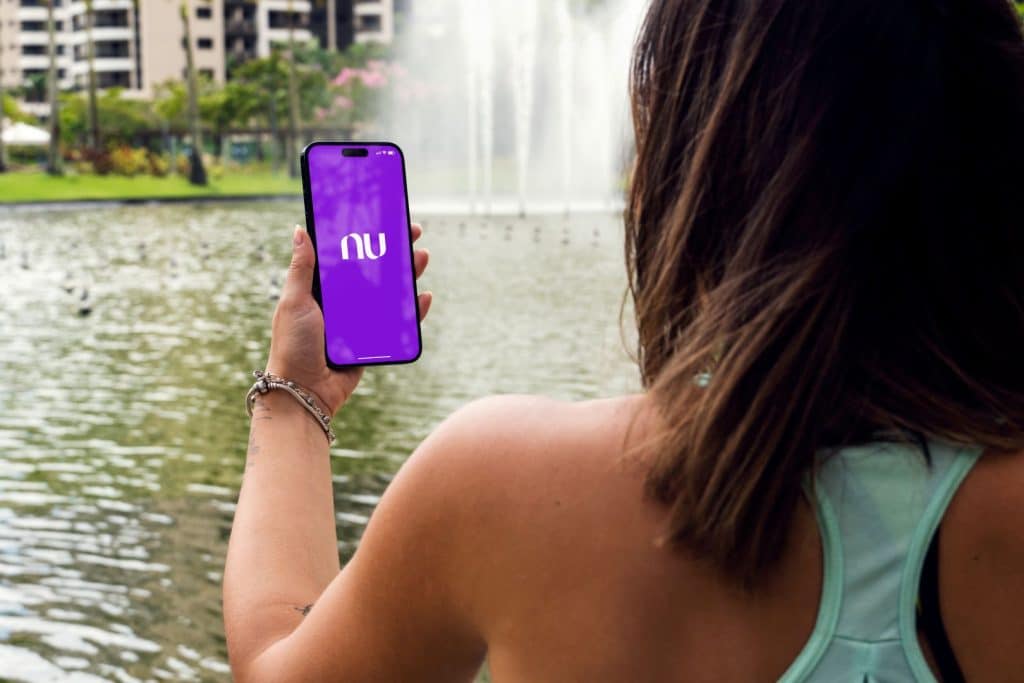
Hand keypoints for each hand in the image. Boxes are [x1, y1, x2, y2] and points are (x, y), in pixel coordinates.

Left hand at [265, 223, 432, 416]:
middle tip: (411, 234)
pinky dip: (412, 311)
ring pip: (389, 294)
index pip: (348, 256)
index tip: (383, 220)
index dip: (366, 238)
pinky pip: (397, 324)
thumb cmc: (293, 347)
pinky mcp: (373, 342)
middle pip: (374, 271)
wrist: (305, 392)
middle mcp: (343, 304)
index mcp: (322, 290)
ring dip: (407, 275)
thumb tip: (300, 230)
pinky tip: (423, 297)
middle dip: (394, 252)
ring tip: (421, 259)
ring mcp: (359, 323)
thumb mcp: (295, 302)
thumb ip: (302, 268)